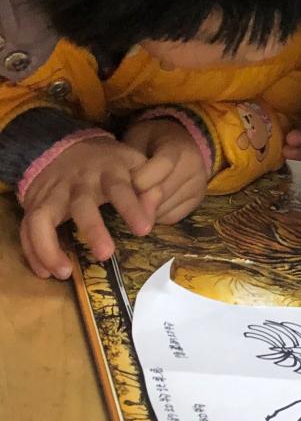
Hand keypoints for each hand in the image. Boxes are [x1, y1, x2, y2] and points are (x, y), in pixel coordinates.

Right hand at [19, 136, 157, 279]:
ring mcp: (53, 193)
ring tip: (65, 273)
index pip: (120, 188)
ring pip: (42, 218)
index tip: (143, 230)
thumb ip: (148, 189)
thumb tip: (154, 214)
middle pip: (81, 205)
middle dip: (92, 229)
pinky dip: (33, 252)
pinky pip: (27, 229)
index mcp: (109, 171)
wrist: (70, 148)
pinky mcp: (34, 204)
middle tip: (105, 255)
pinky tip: (46, 272)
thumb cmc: (111, 164)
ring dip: (49, 247)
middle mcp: (79, 182)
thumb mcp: (135, 167)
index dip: (131, 208)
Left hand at [124, 119, 207, 223]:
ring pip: (164, 208)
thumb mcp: (138, 138)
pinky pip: (171, 217)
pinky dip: (155, 215)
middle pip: (162, 193)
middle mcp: (194, 168)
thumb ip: (133, 162)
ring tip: (135, 198)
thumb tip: (128, 194)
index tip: (122, 185)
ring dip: (144, 209)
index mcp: (178, 147)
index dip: (138, 180)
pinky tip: (148, 205)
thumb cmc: (152, 139)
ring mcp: (198, 186)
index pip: (161, 168)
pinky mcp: (197, 201)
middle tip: (122, 196)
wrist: (182, 142)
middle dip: (137, 199)